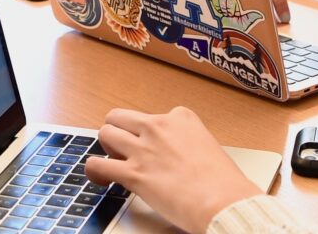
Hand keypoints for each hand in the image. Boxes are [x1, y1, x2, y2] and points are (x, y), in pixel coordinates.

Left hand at [85, 107, 260, 233]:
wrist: (223, 201)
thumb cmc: (223, 181)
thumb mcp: (207, 146)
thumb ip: (187, 143)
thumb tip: (176, 155)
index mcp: (181, 118)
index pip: (152, 117)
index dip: (149, 134)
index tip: (153, 148)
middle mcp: (158, 127)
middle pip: (120, 116)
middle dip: (119, 131)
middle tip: (124, 149)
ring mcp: (143, 149)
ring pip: (106, 133)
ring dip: (106, 148)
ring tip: (113, 162)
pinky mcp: (133, 173)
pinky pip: (97, 164)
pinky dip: (95, 171)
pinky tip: (101, 178)